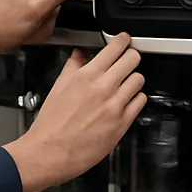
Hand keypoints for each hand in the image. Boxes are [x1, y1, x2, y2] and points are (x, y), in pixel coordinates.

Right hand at [2, 33, 146, 191]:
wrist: (51, 152)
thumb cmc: (51, 124)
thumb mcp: (57, 88)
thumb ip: (72, 67)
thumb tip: (80, 55)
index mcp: (86, 76)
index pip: (114, 48)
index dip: (122, 40)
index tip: (124, 39)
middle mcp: (103, 88)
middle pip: (132, 59)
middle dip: (131, 56)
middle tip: (128, 58)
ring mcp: (115, 106)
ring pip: (138, 80)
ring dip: (133, 78)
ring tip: (125, 82)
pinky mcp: (122, 123)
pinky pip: (140, 102)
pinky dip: (136, 98)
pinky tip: (127, 100)